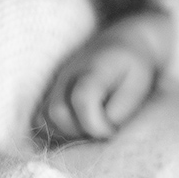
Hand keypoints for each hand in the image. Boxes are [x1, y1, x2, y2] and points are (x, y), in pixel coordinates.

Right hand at [38, 10, 172, 140]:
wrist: (120, 44)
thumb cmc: (133, 68)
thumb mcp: (137, 87)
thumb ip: (118, 111)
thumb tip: (99, 132)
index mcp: (93, 69)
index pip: (82, 99)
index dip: (96, 124)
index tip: (111, 131)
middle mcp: (68, 75)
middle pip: (57, 112)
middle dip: (80, 131)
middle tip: (101, 131)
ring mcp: (55, 83)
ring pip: (43, 118)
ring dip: (66, 133)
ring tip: (89, 129)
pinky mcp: (49, 92)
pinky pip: (41, 118)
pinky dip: (56, 130)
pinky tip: (77, 128)